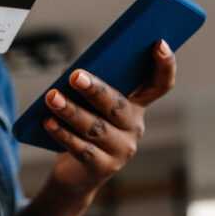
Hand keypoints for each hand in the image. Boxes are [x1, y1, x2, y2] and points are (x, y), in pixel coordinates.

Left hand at [43, 39, 176, 201]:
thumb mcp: (88, 102)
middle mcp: (134, 126)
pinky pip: (82, 148)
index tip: (160, 43)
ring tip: (51, 97)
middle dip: (96, 89)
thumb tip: (73, 71)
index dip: (165, 65)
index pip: (160, 84)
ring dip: (72, 111)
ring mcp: (122, 149)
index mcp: (137, 104)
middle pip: (118, 105)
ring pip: (96, 127)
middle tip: (75, 76)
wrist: (75, 172)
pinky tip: (49, 122)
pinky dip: (63, 134)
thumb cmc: (82, 126)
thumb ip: (87, 84)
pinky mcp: (103, 167)